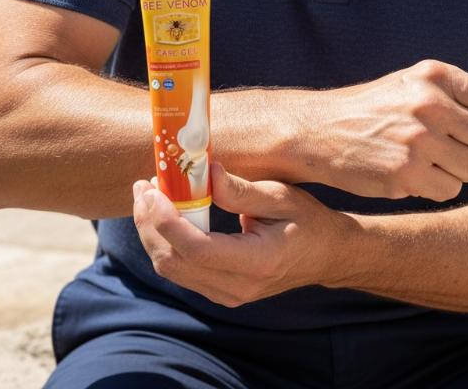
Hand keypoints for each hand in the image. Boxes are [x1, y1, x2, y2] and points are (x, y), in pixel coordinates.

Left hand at [132, 163, 343, 306]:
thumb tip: (207, 172)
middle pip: (174, 263)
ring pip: (171, 270)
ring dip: (152, 233)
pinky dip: (164, 243)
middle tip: (143, 186)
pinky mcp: (220, 291)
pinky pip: (180, 271)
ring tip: (147, 196)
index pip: (197, 250)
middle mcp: (237, 287)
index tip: (152, 190)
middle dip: (149, 223)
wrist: (325, 255)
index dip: (167, 221)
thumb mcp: (281, 196)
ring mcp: (227, 295)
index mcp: (257, 262)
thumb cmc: (306, 221)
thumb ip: (242, 190)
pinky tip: (162, 215)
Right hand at [313, 59, 467, 201]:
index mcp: (436, 76)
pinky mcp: (404, 172)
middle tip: (454, 150)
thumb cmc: (371, 108)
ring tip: (420, 157)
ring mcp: (417, 138)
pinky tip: (406, 173)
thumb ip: (460, 98)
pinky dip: (434, 188)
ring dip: (456, 172)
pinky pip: (447, 191)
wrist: (316, 130)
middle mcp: (430, 103)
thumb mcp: (413, 86)